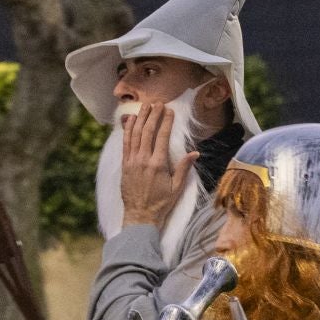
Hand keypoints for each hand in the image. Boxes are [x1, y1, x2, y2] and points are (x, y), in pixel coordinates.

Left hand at [119, 103, 194, 226]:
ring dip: (140, 118)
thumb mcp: (177, 188)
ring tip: (145, 106)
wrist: (140, 216)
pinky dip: (128, 130)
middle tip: (158, 103)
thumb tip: (195, 153)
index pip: (162, 137)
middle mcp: (144, 160)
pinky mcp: (125, 165)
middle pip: (147, 131)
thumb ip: (184, 169)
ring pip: (135, 134)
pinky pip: (125, 143)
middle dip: (153, 115)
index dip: (166, 122)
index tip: (169, 111)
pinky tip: (131, 119)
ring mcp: (132, 161)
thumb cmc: (161, 203)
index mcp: (158, 165)